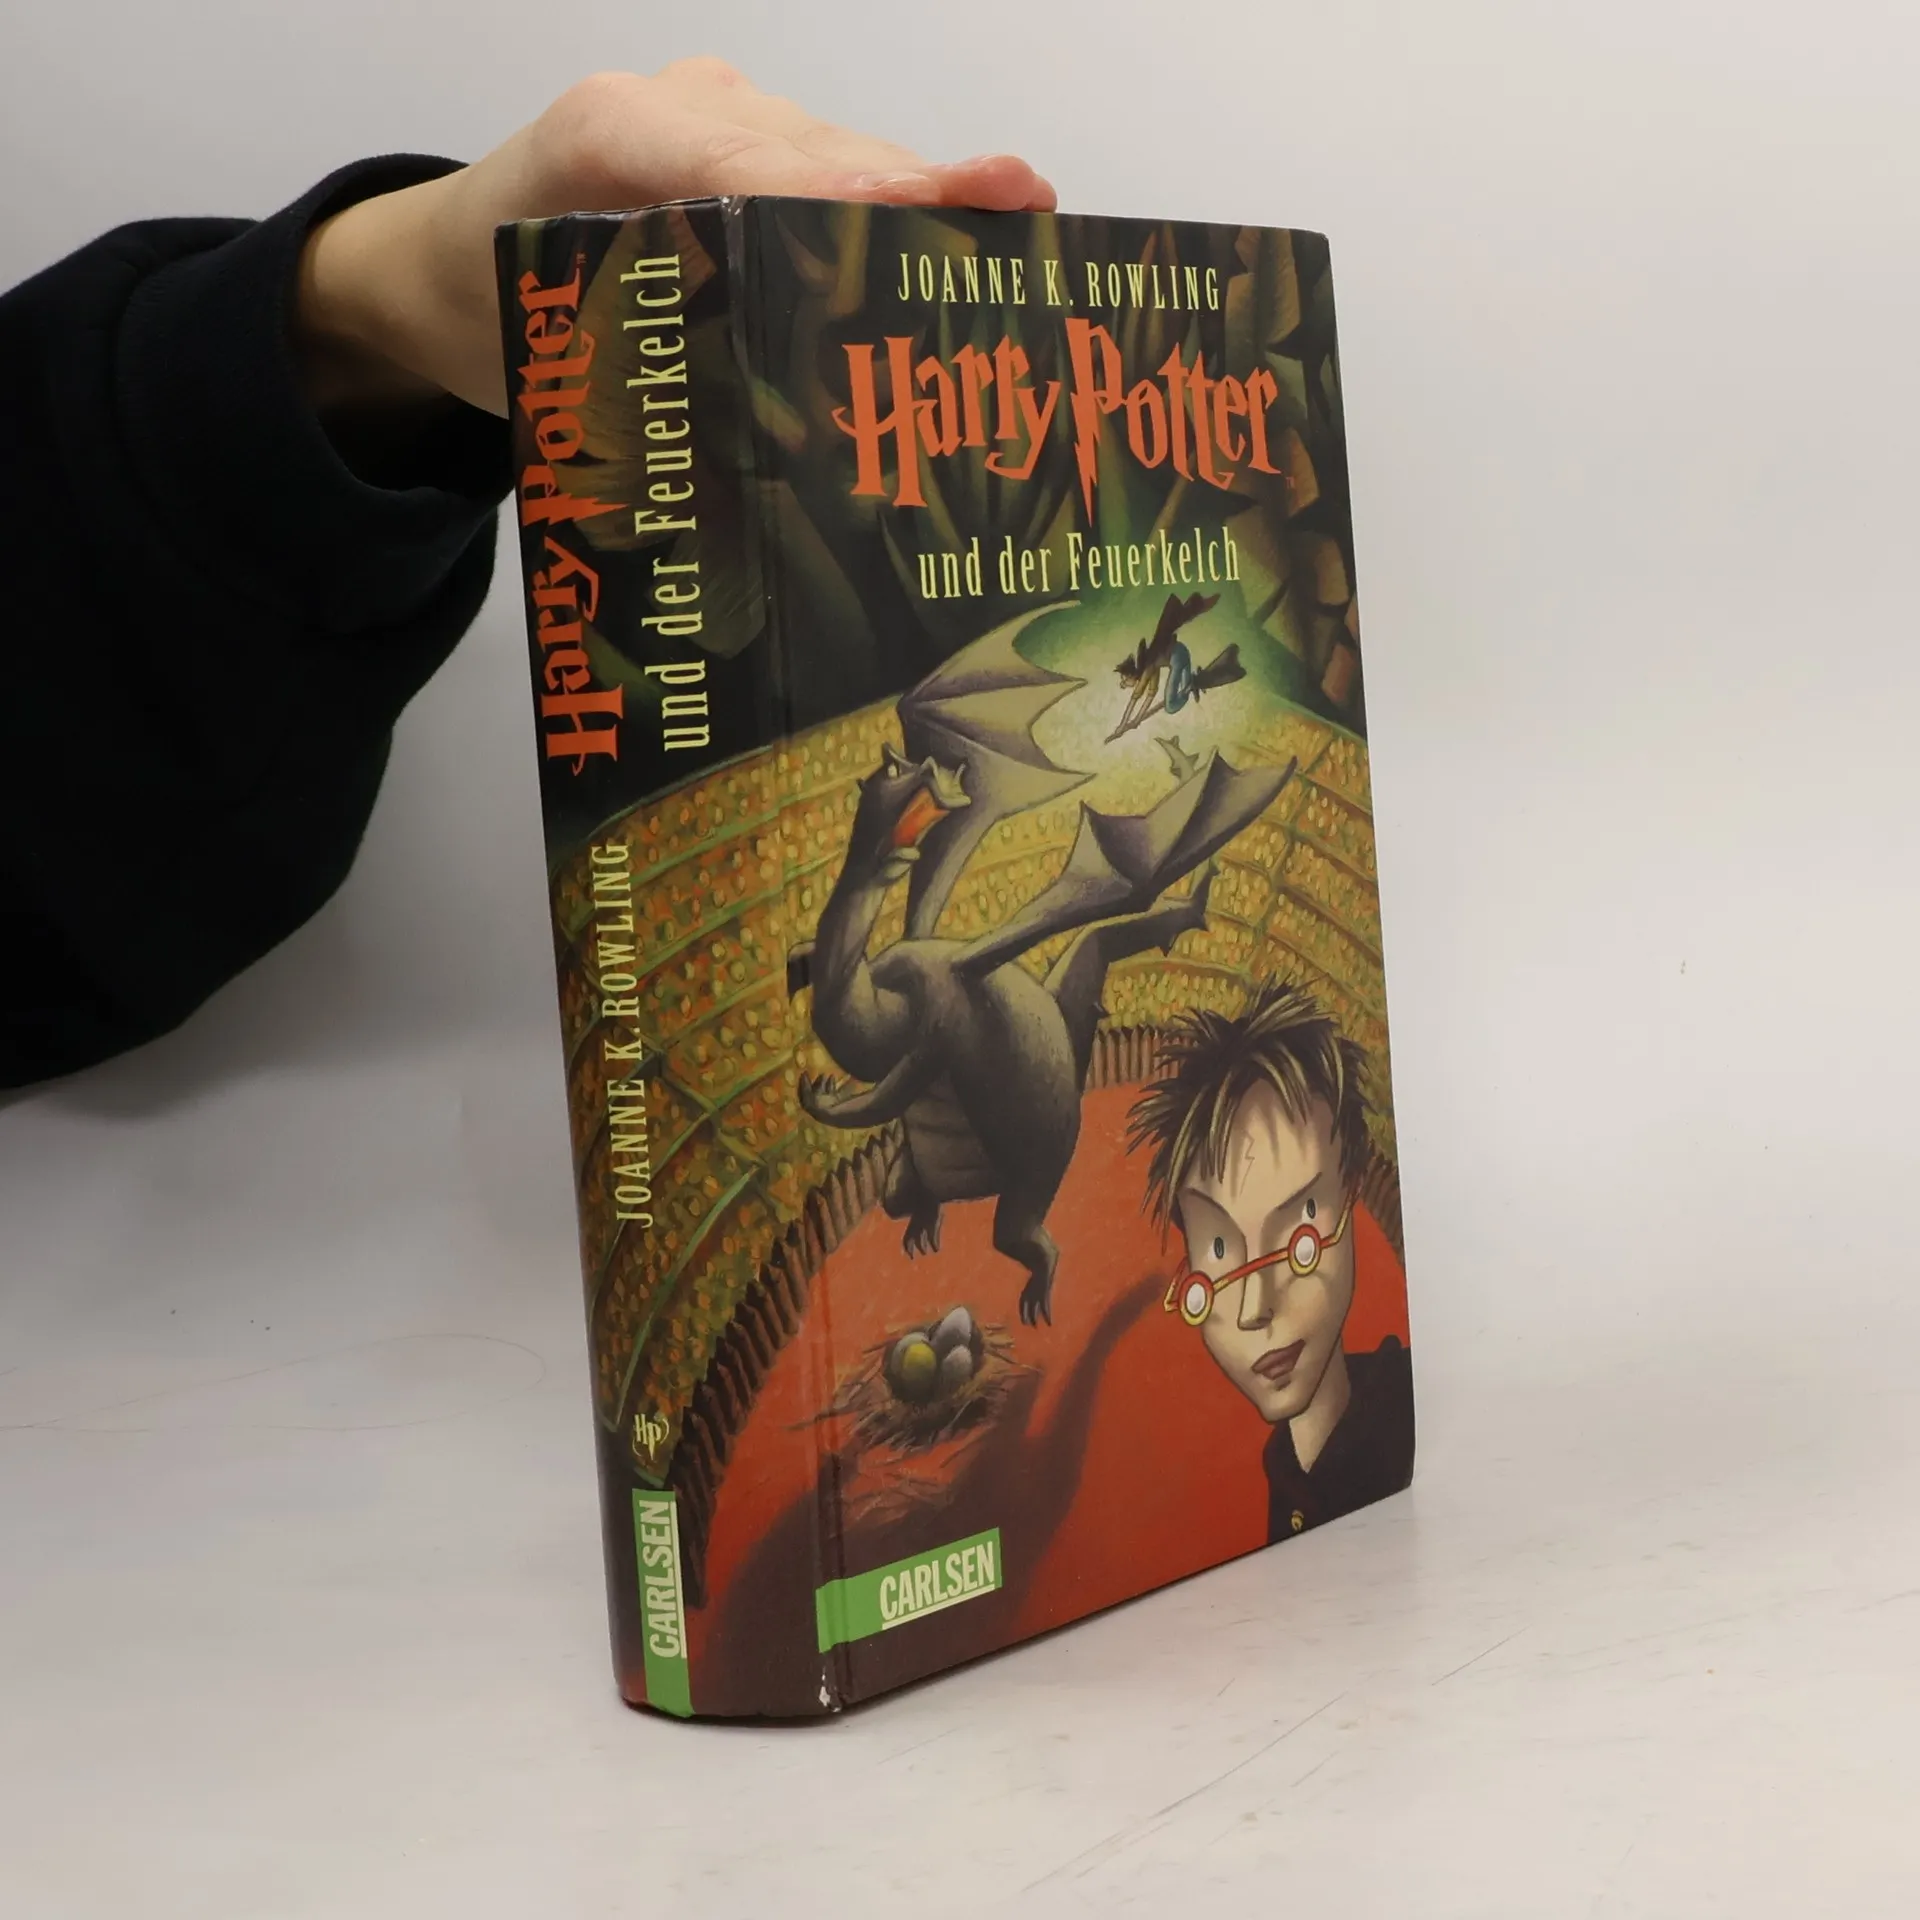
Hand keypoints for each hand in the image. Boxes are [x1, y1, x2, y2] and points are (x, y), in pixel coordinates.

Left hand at [296, 61, 1056, 416]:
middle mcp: (676, 107)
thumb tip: (777, 449)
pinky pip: (833, 173)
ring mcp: (715, 116)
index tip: (926, 204)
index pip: (746, 162)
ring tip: (1025, 245)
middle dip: (919, 202)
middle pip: (822, 155)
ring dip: (924, 214)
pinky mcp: (741, 142)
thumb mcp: (547, 363)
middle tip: (1025, 219)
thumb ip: (644, 377)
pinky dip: (895, 220)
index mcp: (610, 142)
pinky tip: (972, 251)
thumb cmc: (487, 316)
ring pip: (842, 161)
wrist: (435, 268)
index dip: (843, 188)